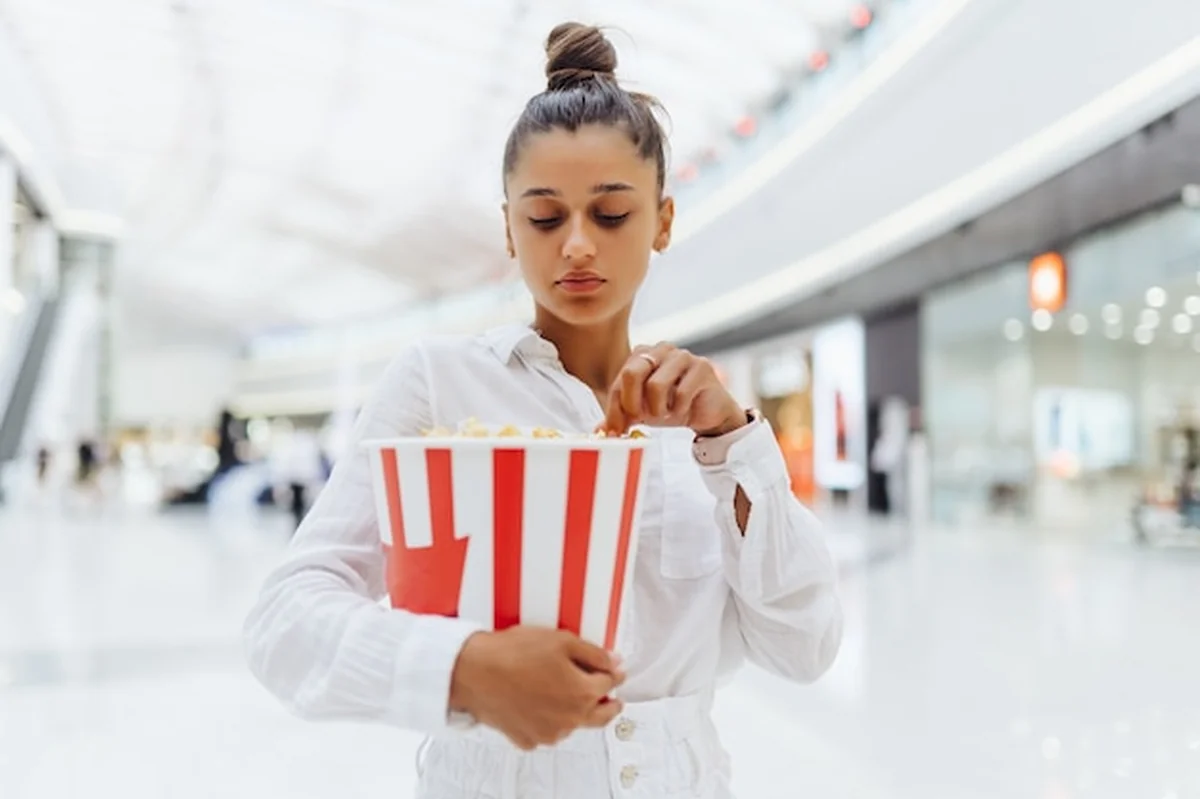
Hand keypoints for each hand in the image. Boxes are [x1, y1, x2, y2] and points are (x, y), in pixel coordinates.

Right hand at [448, 627, 625, 749]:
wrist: (473, 672)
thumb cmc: (512, 654)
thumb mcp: (561, 640)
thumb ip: (594, 653)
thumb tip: (613, 662)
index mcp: (582, 694)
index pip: (610, 684)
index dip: (613, 672)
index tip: (613, 669)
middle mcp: (569, 719)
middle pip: (601, 715)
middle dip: (609, 704)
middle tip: (612, 698)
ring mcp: (548, 732)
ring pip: (573, 724)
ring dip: (576, 711)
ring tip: (565, 693)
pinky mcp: (527, 739)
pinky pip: (547, 731)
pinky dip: (549, 719)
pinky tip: (539, 702)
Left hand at [601, 342, 746, 436]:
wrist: (708, 412)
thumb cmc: (673, 407)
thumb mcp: (642, 412)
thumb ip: (622, 417)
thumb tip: (599, 430)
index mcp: (642, 354)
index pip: (619, 381)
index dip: (614, 408)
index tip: (615, 430)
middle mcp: (660, 349)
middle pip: (631, 373)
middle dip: (632, 404)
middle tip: (641, 419)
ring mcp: (682, 355)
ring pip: (655, 385)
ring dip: (658, 409)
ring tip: (665, 413)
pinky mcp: (701, 367)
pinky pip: (680, 394)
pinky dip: (678, 410)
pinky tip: (682, 410)